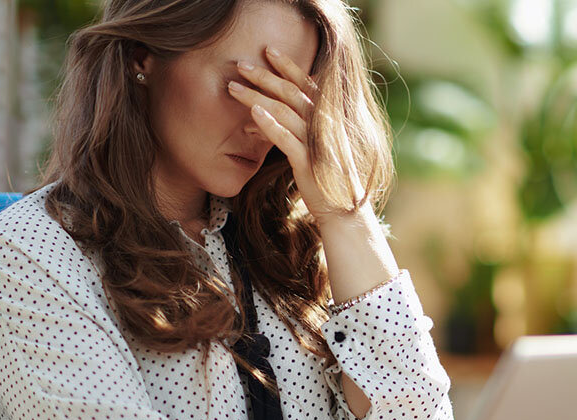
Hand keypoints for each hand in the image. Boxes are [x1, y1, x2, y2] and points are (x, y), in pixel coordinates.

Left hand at [226, 44, 359, 221]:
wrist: (343, 212)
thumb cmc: (327, 180)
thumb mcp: (316, 148)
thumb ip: (301, 128)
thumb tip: (271, 112)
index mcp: (328, 119)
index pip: (307, 84)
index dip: (288, 66)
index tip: (268, 50)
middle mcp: (324, 126)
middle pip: (292, 92)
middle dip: (265, 76)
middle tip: (241, 64)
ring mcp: (317, 143)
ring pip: (284, 111)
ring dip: (257, 96)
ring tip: (233, 87)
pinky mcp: (308, 162)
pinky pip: (286, 139)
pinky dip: (269, 124)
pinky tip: (253, 113)